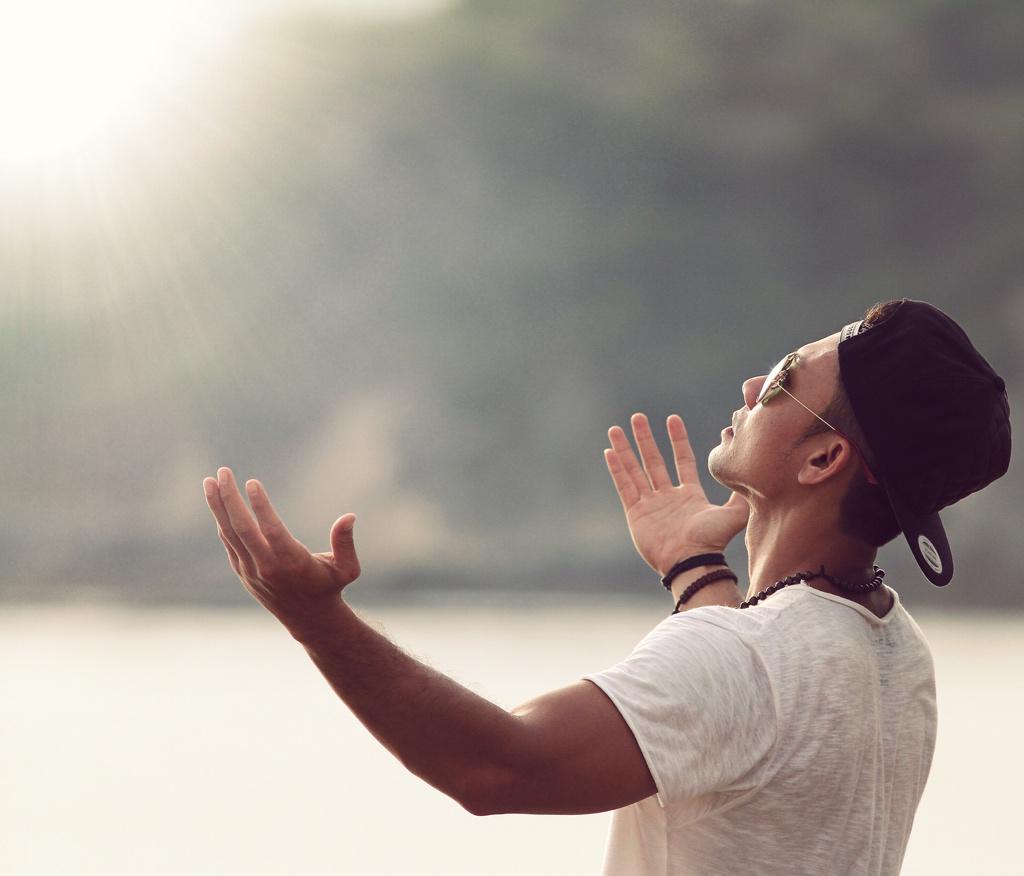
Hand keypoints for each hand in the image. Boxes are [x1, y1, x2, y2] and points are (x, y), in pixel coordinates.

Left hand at [203, 467, 360, 629]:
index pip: (271, 530)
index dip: (261, 506)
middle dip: (229, 498)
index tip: (252, 482)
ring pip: (229, 534)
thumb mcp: (347, 568)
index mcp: (292, 562)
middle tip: (222, 472)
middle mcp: (267, 567)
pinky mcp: (243, 571)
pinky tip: (218, 502)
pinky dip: (222, 521)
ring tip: (209, 481)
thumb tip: (349, 516)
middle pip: (242, 528)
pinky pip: (229, 542)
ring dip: (218, 506)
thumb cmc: (330, 586)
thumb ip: (345, 542)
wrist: (307, 618)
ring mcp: (251, 570)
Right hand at [604, 413, 748, 576]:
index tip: (672, 419)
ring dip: (625, 449)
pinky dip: (617, 468)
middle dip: (645, 438)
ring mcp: (650, 504)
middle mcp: (668, 497)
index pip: (682, 460)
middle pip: (653, 461)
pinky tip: (610, 451)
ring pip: (635, 470)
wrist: (691, 561)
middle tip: (638, 417)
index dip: (677, 440)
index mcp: (690, 495)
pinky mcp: (635, 513)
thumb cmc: (712, 541)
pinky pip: (624, 486)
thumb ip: (740, 495)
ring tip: (616, 429)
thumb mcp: (733, 514)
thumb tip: (749, 472)